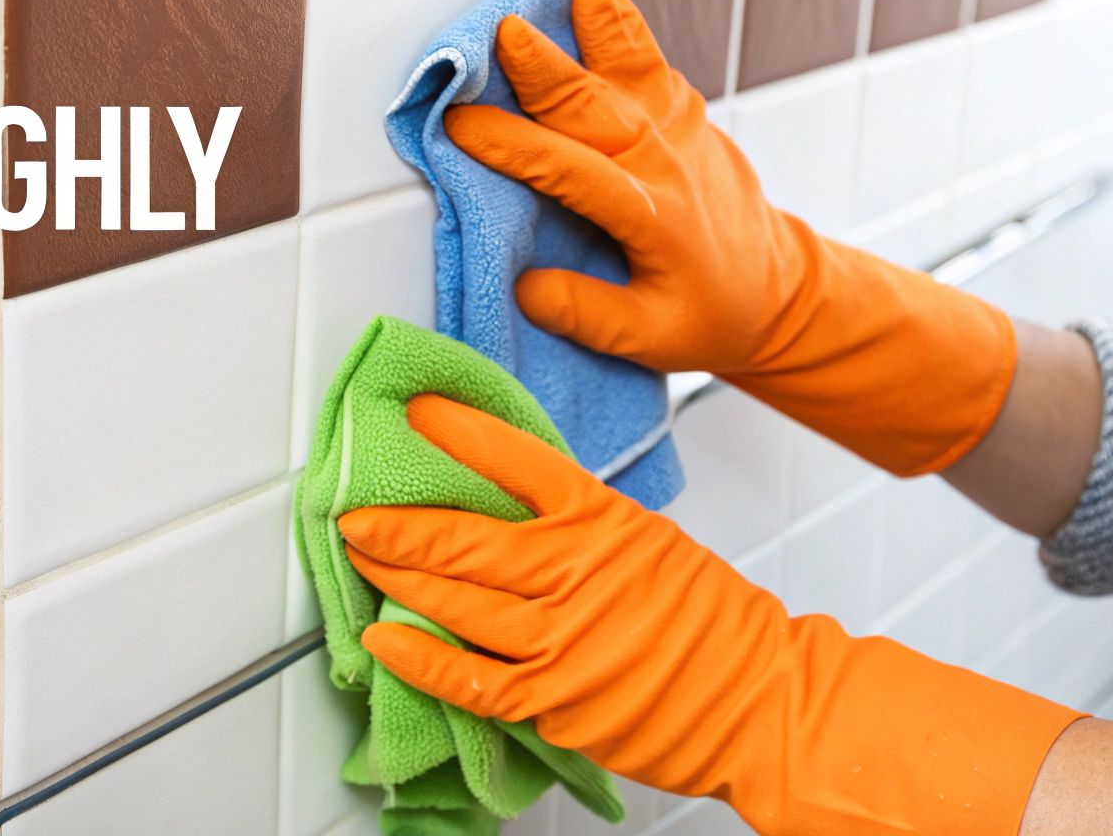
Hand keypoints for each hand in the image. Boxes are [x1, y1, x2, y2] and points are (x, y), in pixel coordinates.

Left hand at [341, 394, 1085, 834]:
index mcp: (604, 520)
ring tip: (358, 554)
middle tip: (349, 505)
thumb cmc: (710, 618)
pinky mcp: (555, 701)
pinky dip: (417, 657)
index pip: (520, 461)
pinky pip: (469, 678)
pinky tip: (381, 638)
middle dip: (395, 521)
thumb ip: (581, 520)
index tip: (416, 411)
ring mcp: (563, 640)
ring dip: (395, 576)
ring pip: (454, 602)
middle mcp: (577, 573)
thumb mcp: (649, 538)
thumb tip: (512, 496)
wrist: (763, 697)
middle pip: (464, 538)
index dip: (460, 433)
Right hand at [446, 0, 1014, 474]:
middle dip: (546, 69)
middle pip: (594, 105)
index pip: (571, 172)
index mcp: (650, 217)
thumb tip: (527, 287)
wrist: (778, 293)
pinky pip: (650, 61)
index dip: (513, 147)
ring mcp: (680, 132)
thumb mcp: (648, 340)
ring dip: (595, 29)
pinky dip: (622, 25)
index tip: (461, 127)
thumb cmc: (710, 316)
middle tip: (503, 32)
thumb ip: (586, 314)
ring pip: (629, 69)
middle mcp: (664, 163)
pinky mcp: (686, 115)